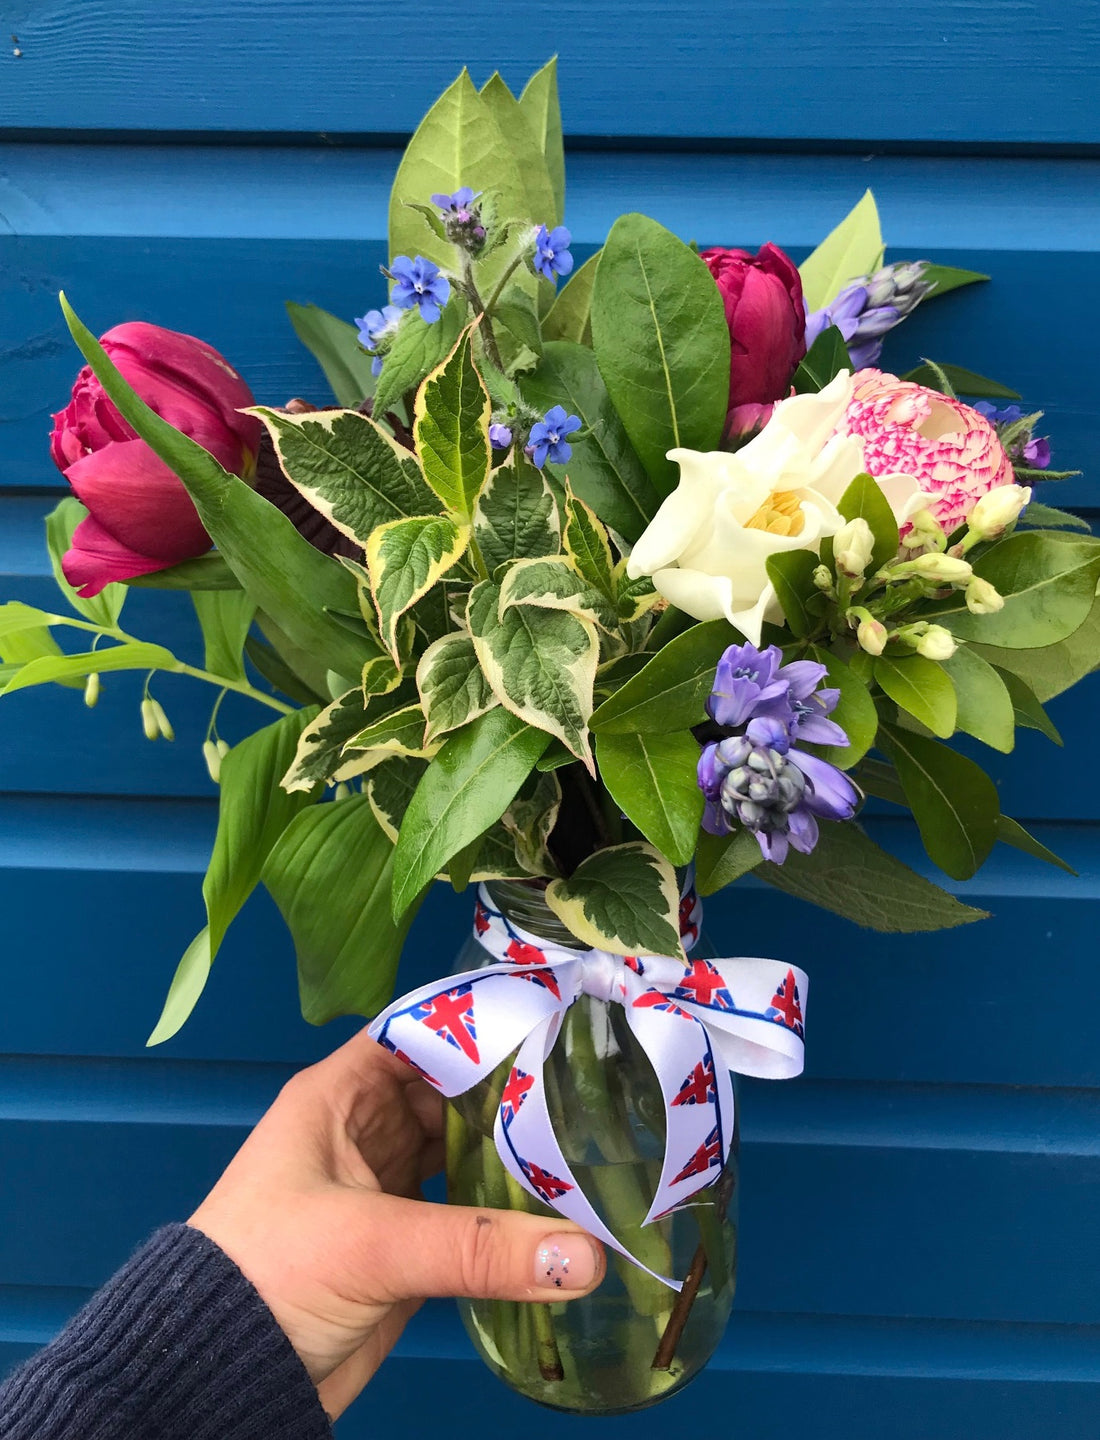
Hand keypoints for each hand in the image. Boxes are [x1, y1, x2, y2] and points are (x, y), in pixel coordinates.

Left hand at [189, 1030, 604, 1419]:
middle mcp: (365, 1129)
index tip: (549, 1020)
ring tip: (588, 1140)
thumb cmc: (269, 1273)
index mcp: (339, 1096)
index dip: (478, 1023)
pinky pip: (466, 1209)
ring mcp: (385, 1185)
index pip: (419, 1034)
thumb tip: (588, 1257)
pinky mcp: (403, 1242)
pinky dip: (505, 1208)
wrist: (217, 1375)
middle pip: (451, 1090)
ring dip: (513, 1150)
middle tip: (588, 1087)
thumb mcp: (369, 1245)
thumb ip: (478, 1248)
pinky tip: (558, 1205)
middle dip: (512, 1090)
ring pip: (462, 1148)